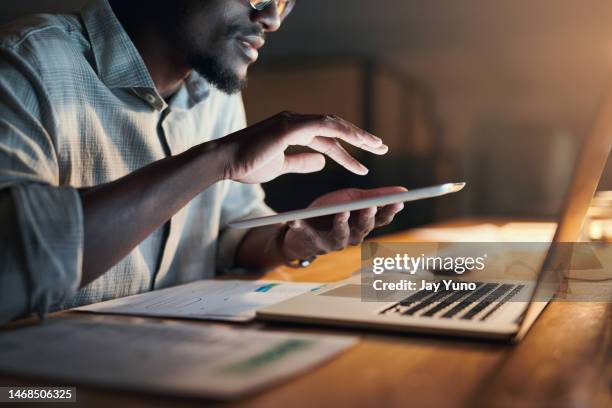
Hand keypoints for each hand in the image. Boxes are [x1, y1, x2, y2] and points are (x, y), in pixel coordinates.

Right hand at [218, 111, 388, 183]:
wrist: (223, 161)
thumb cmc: (245, 165)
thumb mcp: (280, 167)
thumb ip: (301, 162)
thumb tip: (322, 162)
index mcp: (293, 129)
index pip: (326, 138)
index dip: (346, 151)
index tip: (362, 164)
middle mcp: (296, 121)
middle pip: (335, 127)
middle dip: (359, 138)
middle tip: (381, 148)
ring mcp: (293, 121)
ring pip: (333, 124)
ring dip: (357, 135)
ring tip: (377, 148)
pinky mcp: (289, 126)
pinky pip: (323, 127)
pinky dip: (342, 135)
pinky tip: (358, 147)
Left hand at [282, 187, 407, 260]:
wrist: (305, 227)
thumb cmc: (333, 211)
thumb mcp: (354, 199)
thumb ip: (376, 196)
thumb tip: (403, 191)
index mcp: (362, 225)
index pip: (381, 220)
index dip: (390, 212)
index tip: (399, 201)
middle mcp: (351, 237)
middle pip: (363, 229)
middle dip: (367, 218)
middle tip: (371, 206)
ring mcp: (331, 242)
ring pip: (340, 235)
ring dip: (341, 224)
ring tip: (342, 212)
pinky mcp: (311, 241)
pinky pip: (306, 234)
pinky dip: (300, 227)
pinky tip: (294, 220)